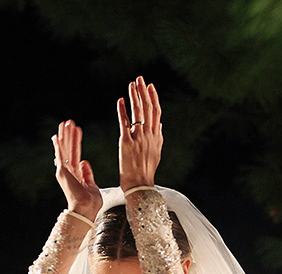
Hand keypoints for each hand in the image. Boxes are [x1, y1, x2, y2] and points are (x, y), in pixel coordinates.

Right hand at [52, 119, 100, 220]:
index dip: (75, 142)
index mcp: (75, 175)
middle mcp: (68, 172)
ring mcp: (64, 172)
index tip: (76, 131)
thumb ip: (87, 173)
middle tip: (68, 122)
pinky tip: (57, 135)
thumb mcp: (91, 184)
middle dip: (69, 135)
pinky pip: (60, 154)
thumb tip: (84, 162)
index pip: (75, 154)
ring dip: (64, 135)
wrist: (86, 209)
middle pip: (69, 149)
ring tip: (65, 123)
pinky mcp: (62, 171)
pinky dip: (58, 145)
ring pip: (64, 149)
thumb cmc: (91, 203)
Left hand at [117, 75, 162, 190]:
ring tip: (131, 84)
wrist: (140, 185)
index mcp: (156, 136)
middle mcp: (149, 135)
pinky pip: (124, 123)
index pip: (156, 112)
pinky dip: (123, 111)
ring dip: (134, 96)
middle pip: (147, 108)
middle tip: (139, 79)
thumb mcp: (157, 153)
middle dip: (143, 92)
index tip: (150, 86)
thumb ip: (158, 137)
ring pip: (138, 112)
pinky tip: (120, 100)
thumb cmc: (146, 172)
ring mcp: (138, 138)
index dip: (153, 98)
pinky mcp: (126, 142)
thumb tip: (160, 125)